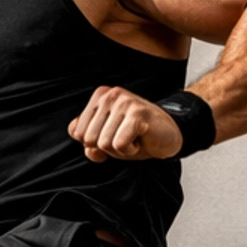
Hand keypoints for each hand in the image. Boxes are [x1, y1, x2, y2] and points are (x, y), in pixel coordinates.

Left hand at [67, 86, 182, 163]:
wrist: (168, 135)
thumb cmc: (135, 136)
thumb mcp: (106, 141)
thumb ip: (89, 143)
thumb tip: (89, 149)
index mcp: (98, 96)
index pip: (77, 133)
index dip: (94, 144)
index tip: (113, 135)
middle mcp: (109, 95)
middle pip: (89, 139)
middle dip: (106, 147)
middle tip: (126, 137)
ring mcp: (124, 102)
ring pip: (104, 144)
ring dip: (120, 149)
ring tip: (134, 138)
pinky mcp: (137, 114)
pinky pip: (119, 145)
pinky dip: (130, 150)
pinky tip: (141, 140)